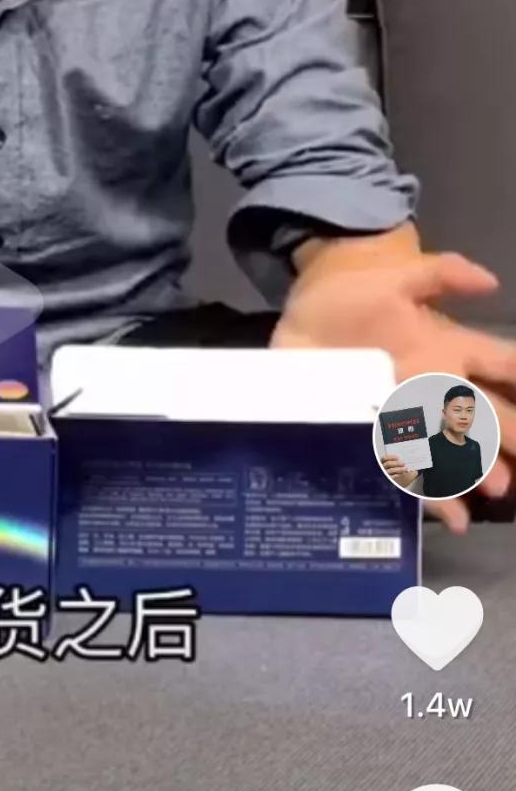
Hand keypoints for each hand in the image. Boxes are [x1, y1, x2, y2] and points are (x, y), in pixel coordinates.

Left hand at [273, 251, 515, 530]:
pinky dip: (437, 496)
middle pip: (487, 414)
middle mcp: (437, 387)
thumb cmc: (346, 301)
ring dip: (480, 470)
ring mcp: (411, 418)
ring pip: (457, 448)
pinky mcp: (381, 440)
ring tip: (496, 489)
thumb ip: (440, 273)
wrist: (296, 325)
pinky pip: (416, 471)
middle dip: (511, 435)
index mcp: (446, 348)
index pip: (499, 362)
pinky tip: (455, 517)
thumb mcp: (392, 279)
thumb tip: (491, 281)